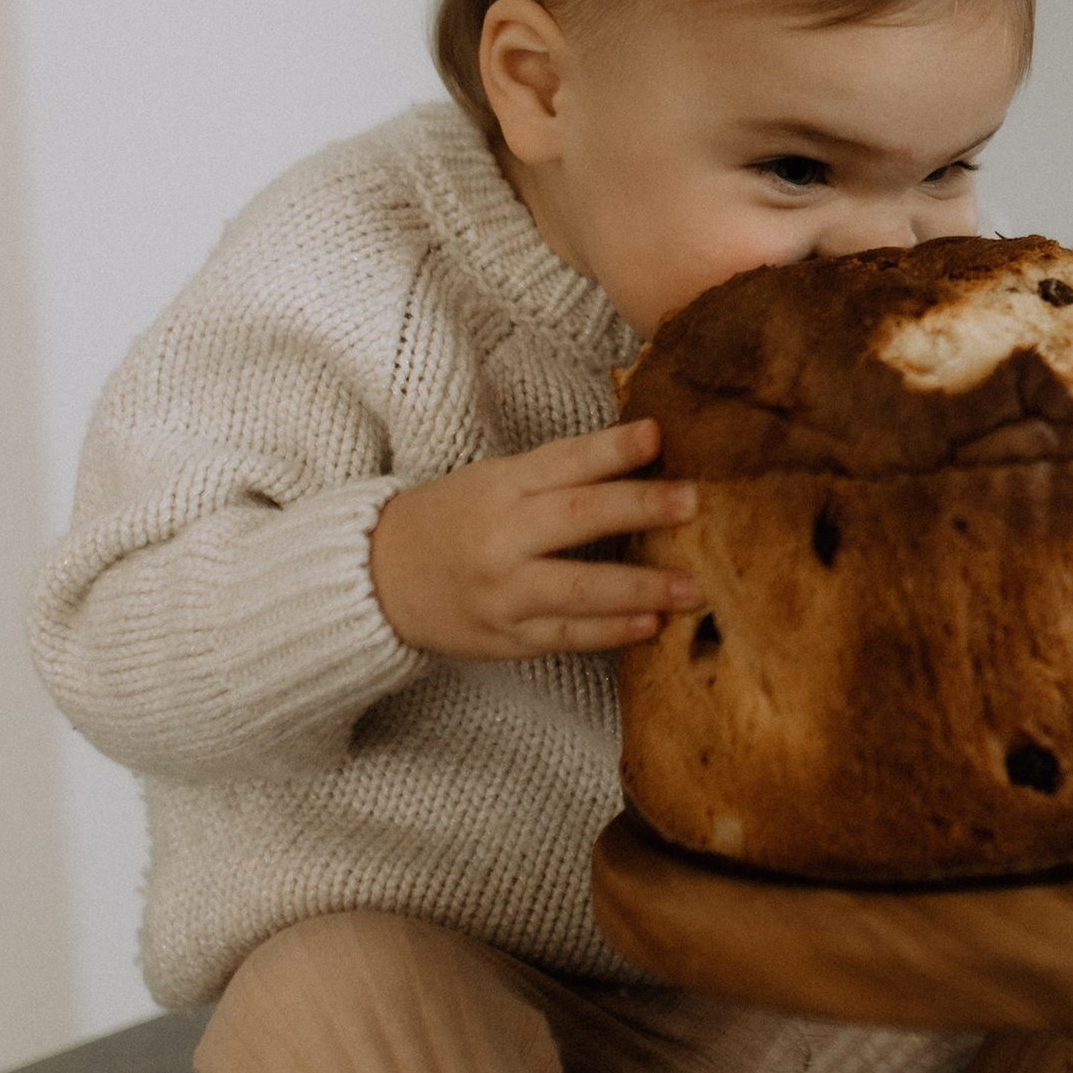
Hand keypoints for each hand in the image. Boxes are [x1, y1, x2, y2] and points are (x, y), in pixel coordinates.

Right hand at [369, 420, 700, 658]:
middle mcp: (501, 538)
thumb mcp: (495, 481)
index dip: (610, 448)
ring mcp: (503, 593)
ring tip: (694, 587)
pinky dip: (611, 631)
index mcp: (500, 487)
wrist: (378, 580)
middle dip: (639, 508)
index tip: (657, 434)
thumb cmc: (454, 520)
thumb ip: (561, 473)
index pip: (563, 462)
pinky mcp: (506, 638)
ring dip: (641, 588)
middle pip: (576, 518)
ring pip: (579, 588)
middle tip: (693, 502)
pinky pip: (567, 637)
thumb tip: (647, 451)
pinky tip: (653, 626)